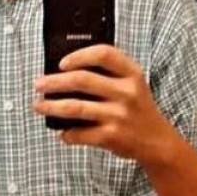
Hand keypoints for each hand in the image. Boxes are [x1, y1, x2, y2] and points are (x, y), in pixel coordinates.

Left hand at [32, 44, 176, 165]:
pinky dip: (67, 134)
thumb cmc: (137, 108)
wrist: (157, 141)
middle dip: (54, 82)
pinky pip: (80, 133)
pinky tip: (62, 132)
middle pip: (82, 80)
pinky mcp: (112, 136)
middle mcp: (126, 92)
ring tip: (39, 106)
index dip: (79, 56)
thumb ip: (108, 73)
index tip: (61, 63)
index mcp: (131, 74)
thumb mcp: (132, 84)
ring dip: (51, 106)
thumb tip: (65, 71)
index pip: (103, 54)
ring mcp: (119, 115)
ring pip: (75, 107)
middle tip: (38, 84)